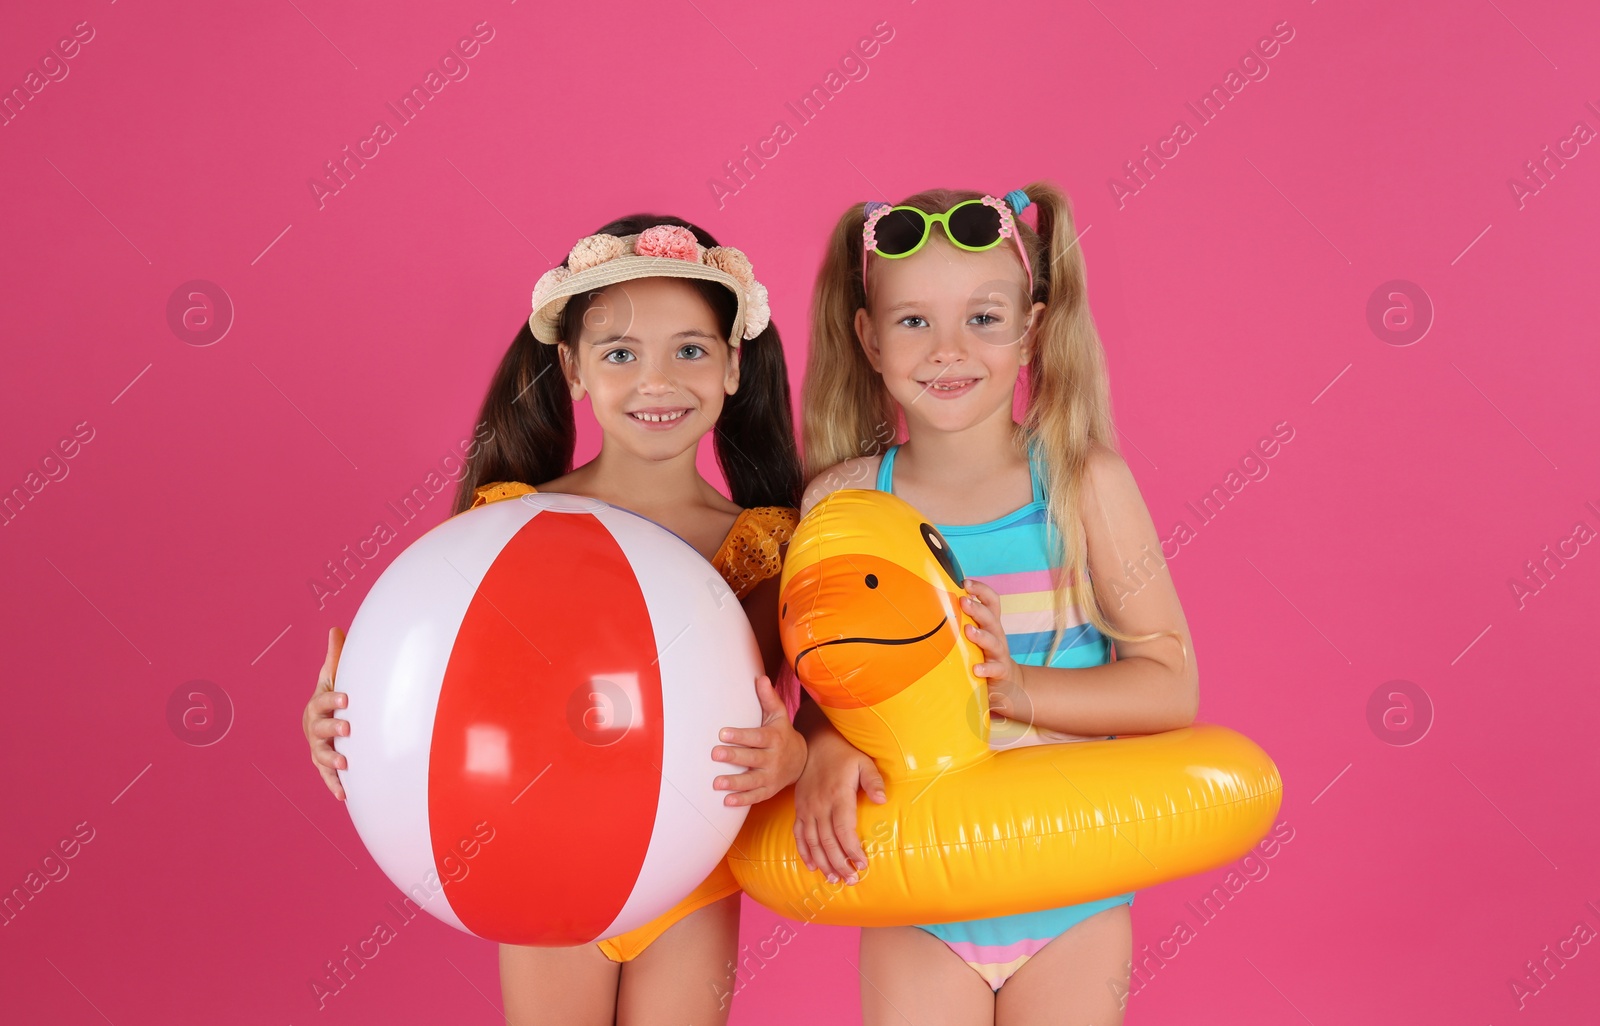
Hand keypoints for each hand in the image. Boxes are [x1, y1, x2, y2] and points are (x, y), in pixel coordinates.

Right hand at [302, 627, 349, 799]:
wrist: (326, 721)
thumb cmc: (335, 696)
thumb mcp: (334, 676)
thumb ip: (336, 656)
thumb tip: (335, 629)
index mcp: (317, 706)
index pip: (323, 702)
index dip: (333, 699)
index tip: (346, 698)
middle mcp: (314, 729)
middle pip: (320, 730)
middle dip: (333, 729)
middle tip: (348, 730)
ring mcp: (319, 749)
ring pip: (322, 756)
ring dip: (332, 761)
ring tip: (346, 765)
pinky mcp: (326, 766)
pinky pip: (328, 778)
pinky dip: (335, 787)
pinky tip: (345, 796)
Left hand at [712, 675, 806, 806]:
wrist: (802, 761)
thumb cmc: (783, 734)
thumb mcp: (779, 716)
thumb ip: (768, 698)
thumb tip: (760, 678)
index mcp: (774, 738)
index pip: (756, 737)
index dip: (740, 735)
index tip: (722, 733)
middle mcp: (773, 758)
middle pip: (752, 758)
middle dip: (734, 757)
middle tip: (715, 754)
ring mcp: (771, 776)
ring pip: (752, 780)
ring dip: (735, 782)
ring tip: (716, 783)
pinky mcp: (769, 790)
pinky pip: (756, 797)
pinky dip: (742, 800)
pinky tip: (727, 801)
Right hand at [791, 723, 885, 885]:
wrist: (816, 743)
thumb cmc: (844, 755)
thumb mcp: (863, 762)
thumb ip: (874, 780)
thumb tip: (882, 799)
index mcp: (838, 796)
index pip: (844, 829)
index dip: (852, 849)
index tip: (862, 864)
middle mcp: (820, 805)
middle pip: (828, 841)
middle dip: (840, 863)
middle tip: (852, 880)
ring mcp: (807, 808)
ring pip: (812, 842)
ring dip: (823, 863)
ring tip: (834, 879)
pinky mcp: (800, 809)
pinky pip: (798, 834)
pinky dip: (804, 852)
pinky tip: (812, 866)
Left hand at [962, 579, 1032, 726]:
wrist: (1008, 683)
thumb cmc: (985, 654)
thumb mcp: (977, 635)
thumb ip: (964, 621)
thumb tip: (936, 602)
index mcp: (990, 624)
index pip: (991, 601)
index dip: (981, 590)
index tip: (966, 582)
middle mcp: (996, 635)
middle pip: (990, 618)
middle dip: (977, 608)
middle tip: (963, 601)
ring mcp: (999, 654)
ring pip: (993, 641)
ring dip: (981, 635)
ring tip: (968, 631)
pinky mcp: (1001, 672)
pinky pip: (995, 668)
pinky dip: (986, 668)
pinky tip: (976, 669)